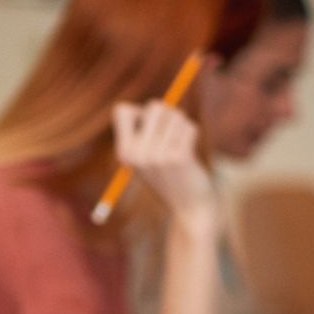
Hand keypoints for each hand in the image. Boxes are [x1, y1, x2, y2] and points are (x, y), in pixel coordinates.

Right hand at [112, 100, 218, 233]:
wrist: (187, 207)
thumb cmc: (169, 176)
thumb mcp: (147, 156)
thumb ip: (147, 132)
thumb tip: (158, 105)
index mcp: (124, 152)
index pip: (121, 110)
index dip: (138, 112)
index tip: (148, 126)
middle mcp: (137, 154)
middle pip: (154, 107)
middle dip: (167, 114)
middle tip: (171, 131)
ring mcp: (157, 156)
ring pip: (176, 115)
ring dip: (181, 125)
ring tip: (179, 144)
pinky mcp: (178, 157)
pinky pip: (189, 128)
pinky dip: (192, 134)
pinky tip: (189, 152)